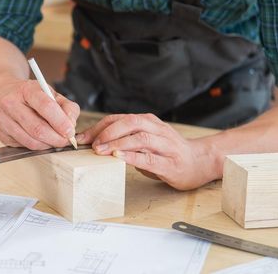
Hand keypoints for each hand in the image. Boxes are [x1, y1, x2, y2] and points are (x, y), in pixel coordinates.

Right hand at [0, 76, 79, 149]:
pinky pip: (24, 146)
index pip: (46, 106)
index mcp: (26, 89)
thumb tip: (71, 127)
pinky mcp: (1, 134)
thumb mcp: (50, 93)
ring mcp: (3, 120)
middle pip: (38, 129)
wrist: (1, 93)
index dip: (61, 122)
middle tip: (66, 141)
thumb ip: (67, 107)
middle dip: (57, 139)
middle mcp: (11, 103)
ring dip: (48, 145)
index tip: (70, 132)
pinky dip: (37, 146)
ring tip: (54, 140)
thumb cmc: (29, 95)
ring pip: (31, 141)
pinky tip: (40, 139)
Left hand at [76, 113, 221, 189]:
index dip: (99, 127)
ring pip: (139, 138)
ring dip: (117, 143)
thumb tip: (93, 142)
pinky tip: (119, 158)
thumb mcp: (145, 141)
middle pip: (130, 122)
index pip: (119, 118)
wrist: (200, 162)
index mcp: (148, 122)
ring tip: (101, 151)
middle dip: (107, 132)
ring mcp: (165, 145)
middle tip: (91, 144)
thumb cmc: (167, 152)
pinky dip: (132, 156)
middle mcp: (157, 129)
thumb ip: (125, 139)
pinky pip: (149, 157)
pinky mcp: (170, 163)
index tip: (82, 138)